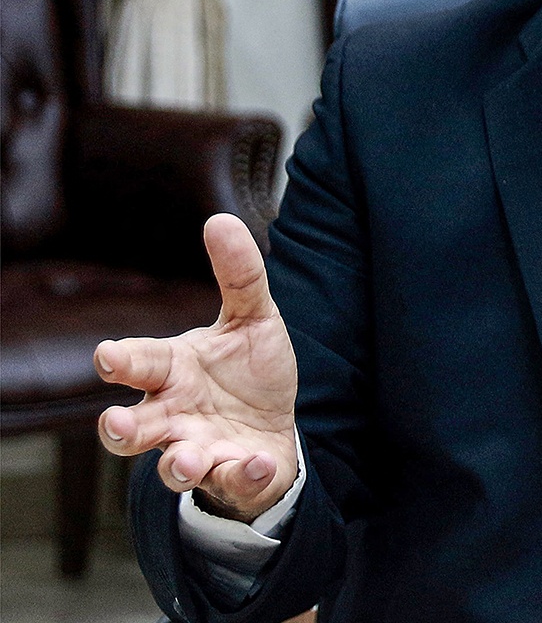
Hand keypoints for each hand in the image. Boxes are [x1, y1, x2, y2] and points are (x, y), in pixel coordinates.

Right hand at [96, 213, 299, 521]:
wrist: (273, 428)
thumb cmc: (248, 370)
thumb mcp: (252, 318)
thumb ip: (239, 275)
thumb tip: (220, 220)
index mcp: (172, 370)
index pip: (138, 362)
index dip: (121, 360)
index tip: (108, 356)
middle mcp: (173, 414)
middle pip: (133, 427)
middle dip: (121, 428)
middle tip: (117, 424)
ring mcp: (198, 449)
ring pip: (171, 466)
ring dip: (176, 464)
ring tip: (187, 459)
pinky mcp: (229, 476)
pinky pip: (231, 481)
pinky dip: (241, 473)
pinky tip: (252, 461)